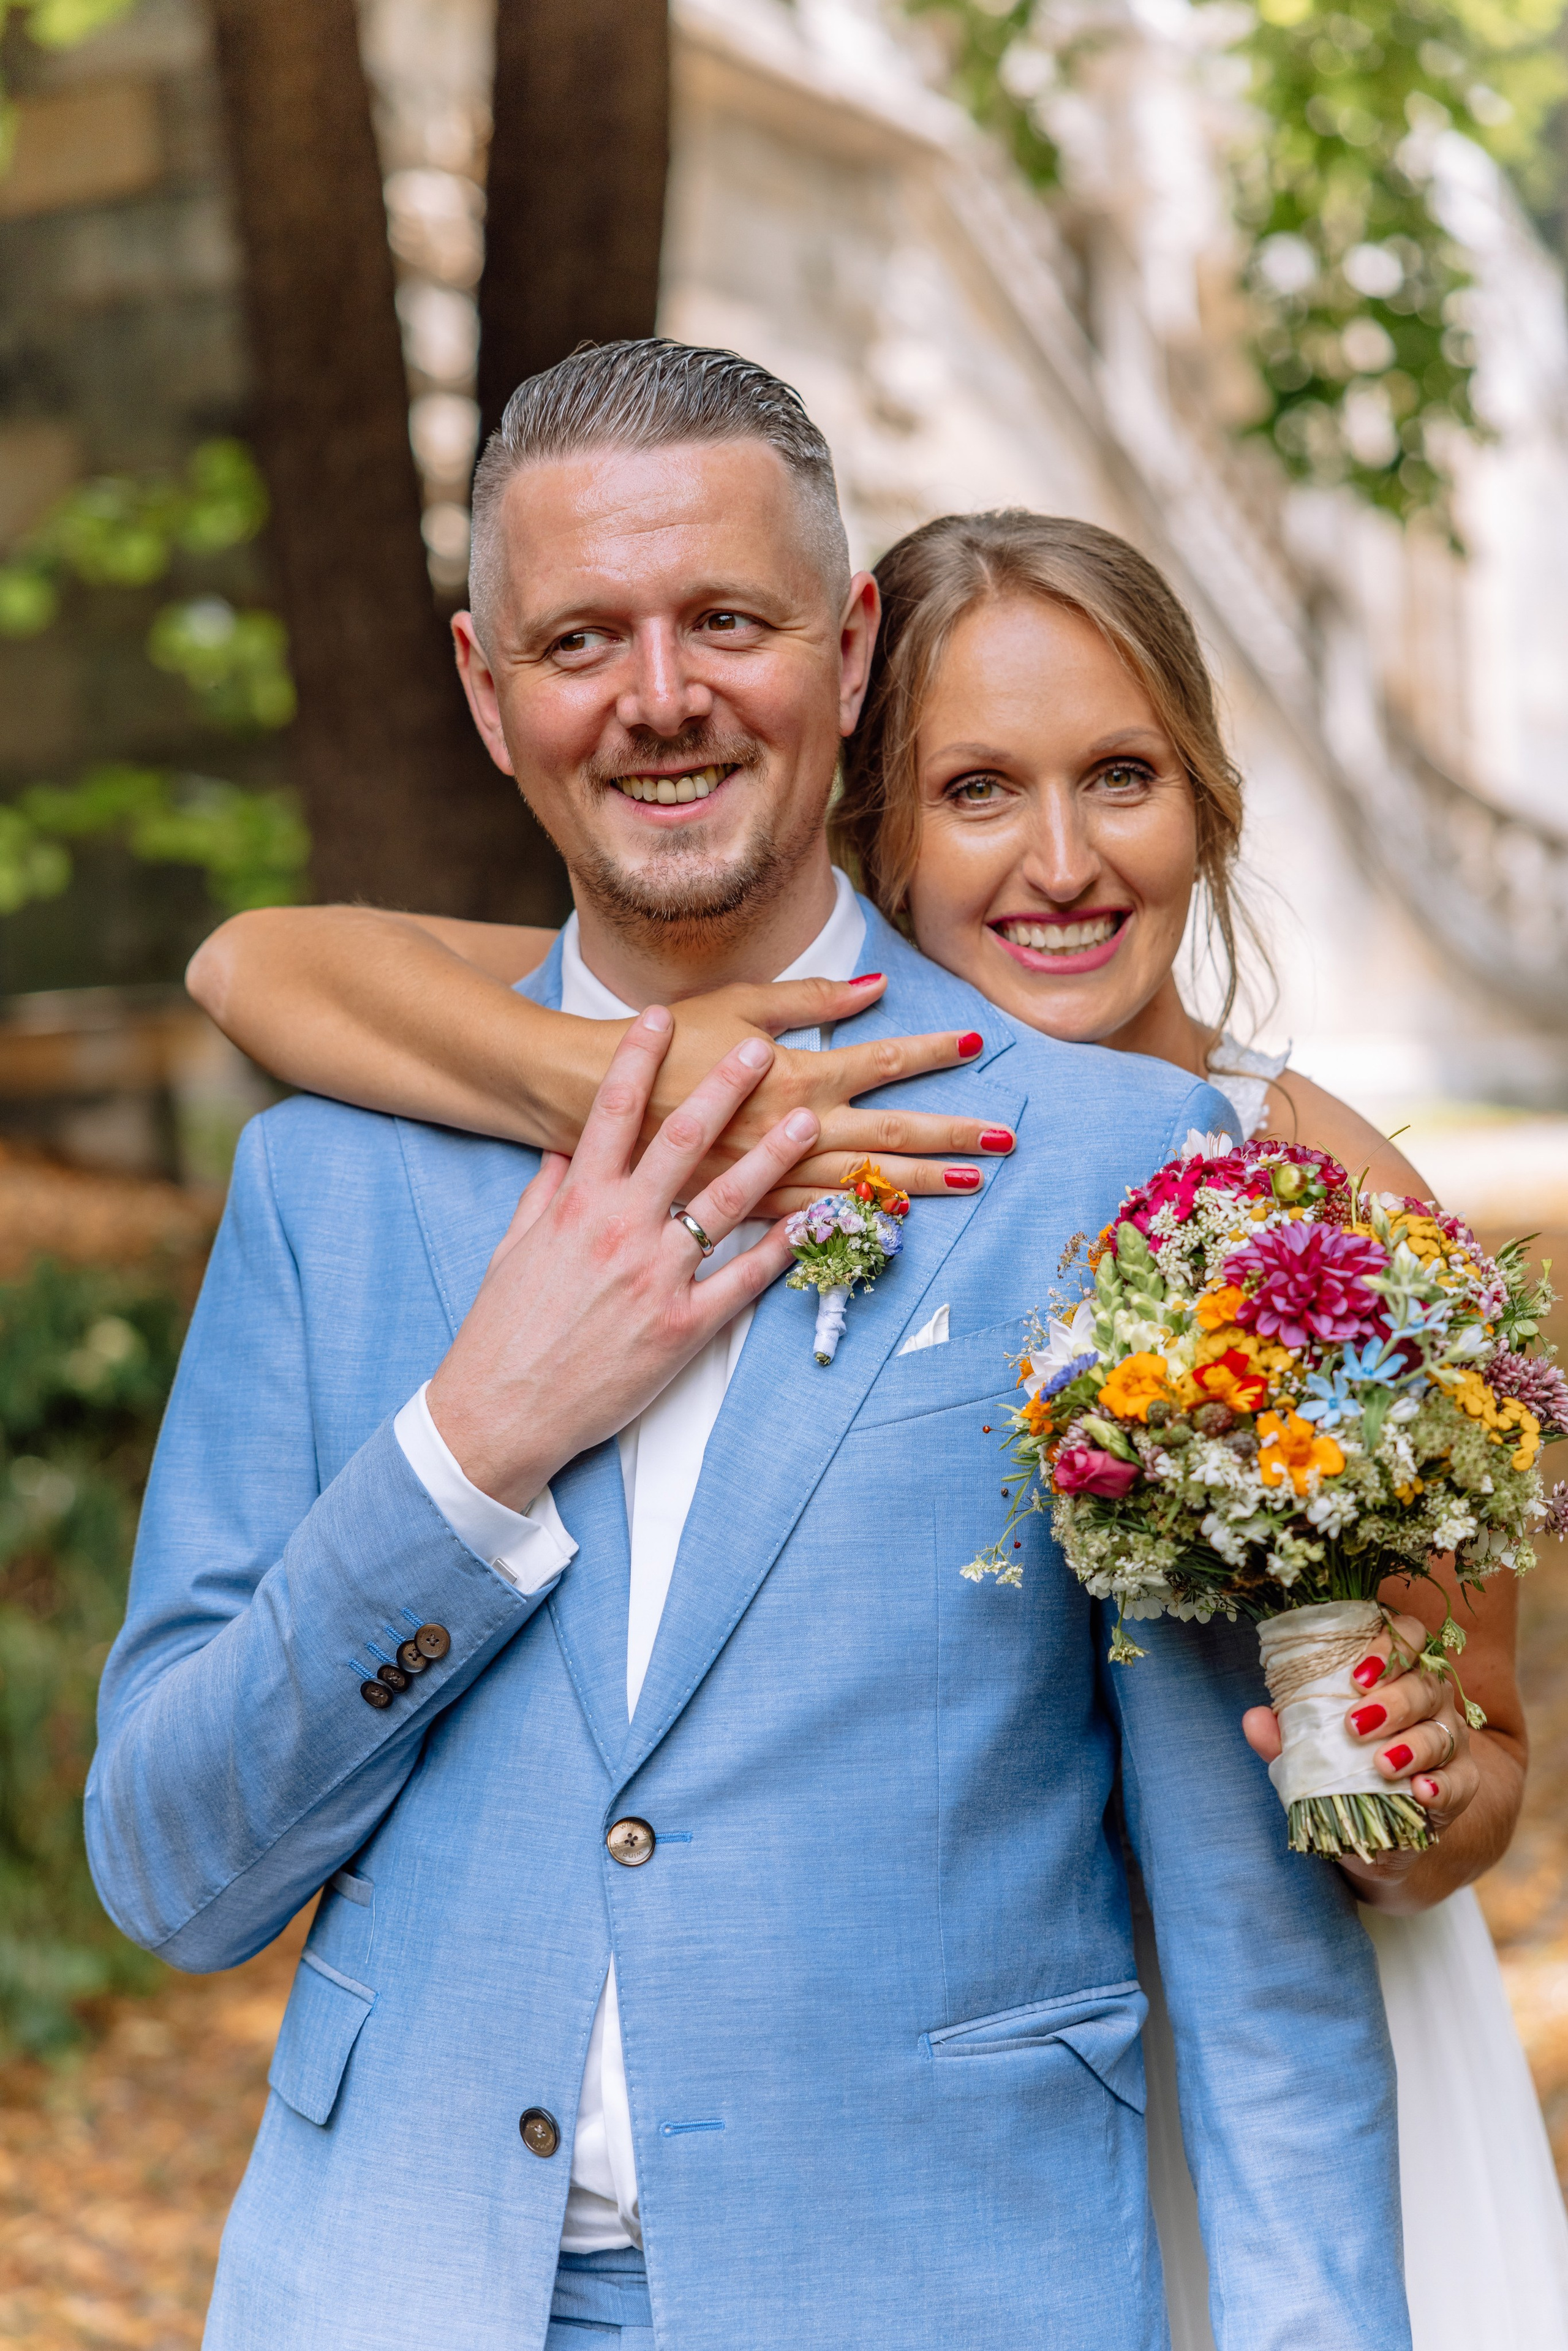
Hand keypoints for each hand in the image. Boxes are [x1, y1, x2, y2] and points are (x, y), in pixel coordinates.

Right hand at [427, 1011, 820, 1508]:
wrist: (499, 1413)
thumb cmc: (503, 1332)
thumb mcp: (513, 1249)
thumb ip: (545, 1193)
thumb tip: (562, 1147)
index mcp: (575, 1204)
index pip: (610, 1111)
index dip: (638, 1058)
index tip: (660, 1017)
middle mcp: (619, 1230)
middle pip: (681, 1142)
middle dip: (723, 1090)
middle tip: (758, 1050)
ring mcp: (655, 1278)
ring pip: (726, 1202)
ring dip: (772, 1156)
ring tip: (808, 1120)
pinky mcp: (682, 1328)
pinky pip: (743, 1279)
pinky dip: (782, 1247)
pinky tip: (812, 1219)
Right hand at [628, 974, 1013, 1210]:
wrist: (587, 1101)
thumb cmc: (664, 1045)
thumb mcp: (735, 1004)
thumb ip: (810, 999)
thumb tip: (875, 987)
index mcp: (792, 1073)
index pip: (882, 1060)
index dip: (931, 1051)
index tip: (974, 1043)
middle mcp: (791, 1129)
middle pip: (889, 1133)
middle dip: (951, 1133)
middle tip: (1005, 1136)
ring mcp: (770, 1175)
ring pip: (862, 1182)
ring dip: (921, 1183)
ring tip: (973, 1182)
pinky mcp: (748, 1204)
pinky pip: (812, 1219)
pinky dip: (856, 1218)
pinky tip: (892, 1220)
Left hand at [1242, 1609, 1478, 1895]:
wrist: (1385, 1817)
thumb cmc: (1346, 1762)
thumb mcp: (1313, 1745)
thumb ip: (1286, 1733)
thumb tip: (1254, 1720)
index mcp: (1396, 1672)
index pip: (1408, 1637)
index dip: (1389, 1645)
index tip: (1356, 1675)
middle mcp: (1430, 1699)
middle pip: (1426, 1684)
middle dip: (1393, 1700)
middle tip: (1356, 1724)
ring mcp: (1450, 1739)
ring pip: (1442, 1731)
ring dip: (1413, 1746)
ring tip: (1383, 1764)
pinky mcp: (1462, 1782)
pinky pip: (1461, 1781)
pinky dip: (1442, 1787)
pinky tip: (1422, 1792)